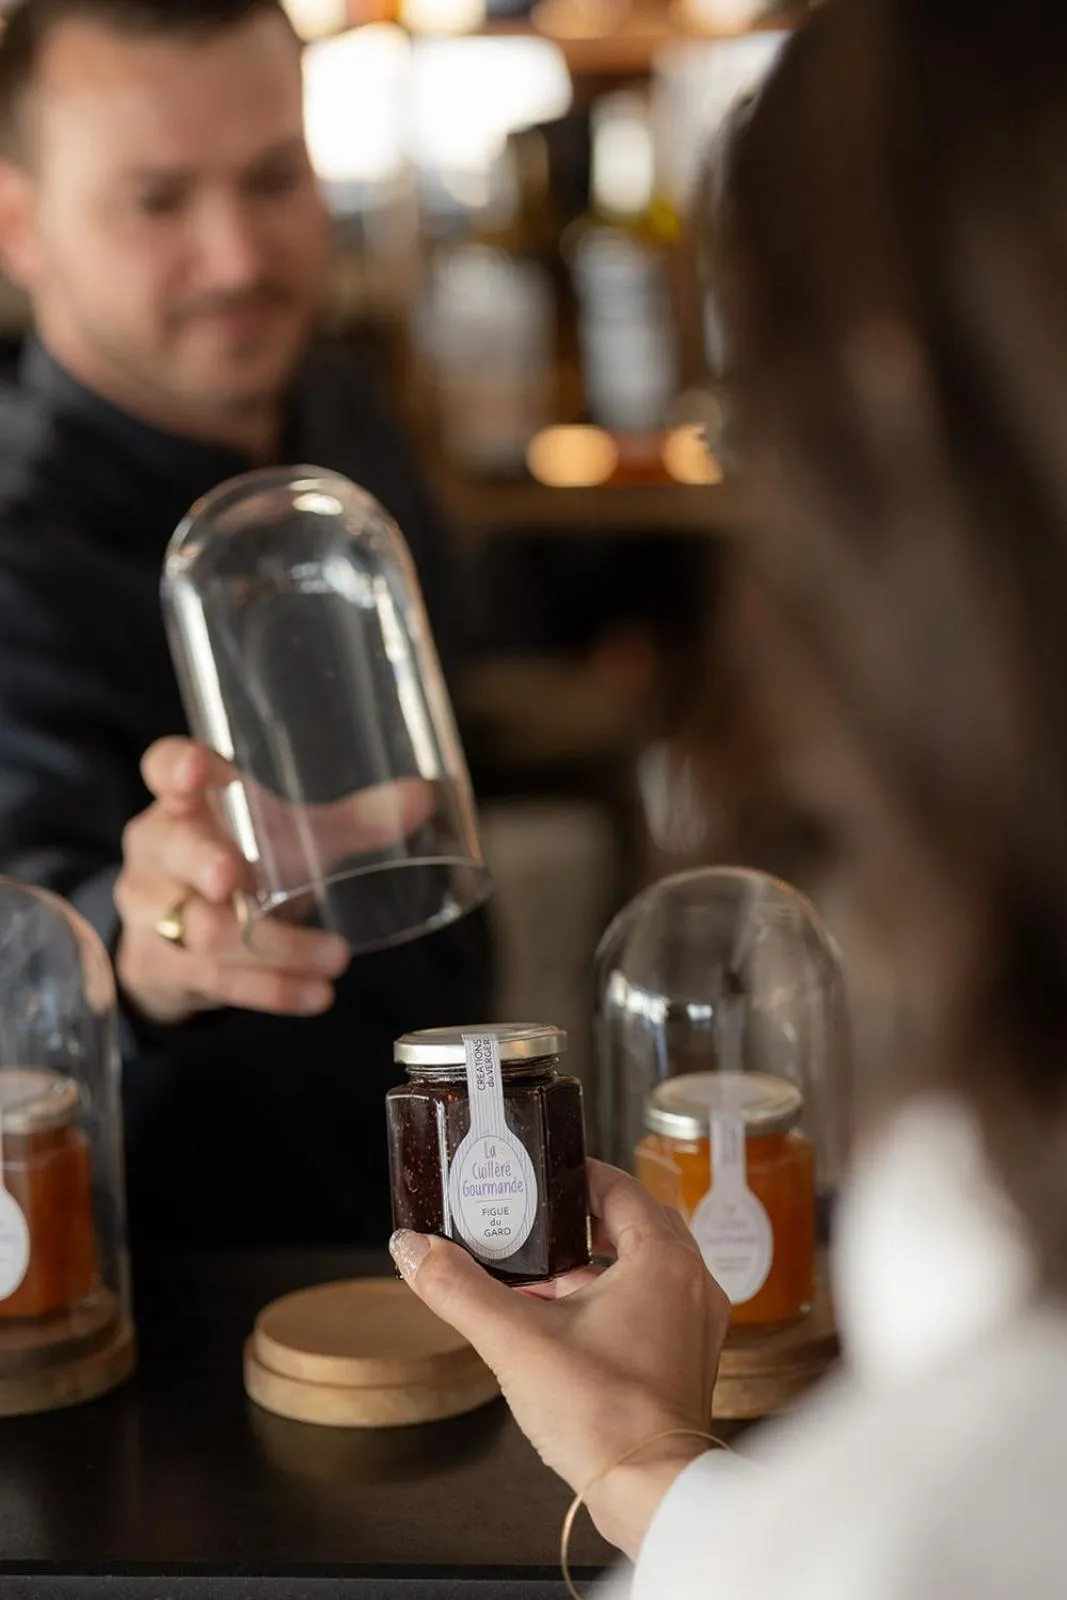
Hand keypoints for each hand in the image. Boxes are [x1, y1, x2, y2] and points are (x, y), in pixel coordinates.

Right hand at [115, 737, 431, 1025]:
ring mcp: (152, 911)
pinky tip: (316, 995)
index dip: (173, 767)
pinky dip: (271, 989)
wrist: (182, 940)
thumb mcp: (288, 839)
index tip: (190, 770)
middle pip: (169, 849)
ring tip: (335, 957)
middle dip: (200, 862)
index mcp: (186, 801)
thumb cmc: (242, 862)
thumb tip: (426, 795)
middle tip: (232, 877)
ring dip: (272, 945)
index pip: (164, 767)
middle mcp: (158, 850)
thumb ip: (353, 820)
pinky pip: (216, 980)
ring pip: (201, 928)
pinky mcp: (165, 967)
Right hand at [390, 1161, 729, 1559]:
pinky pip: (648, 1307)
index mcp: (663, 1259)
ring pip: (640, 1269)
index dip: (574, 1176)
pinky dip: (608, 1302)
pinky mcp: (685, 1361)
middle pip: (632, 1225)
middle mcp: (690, 1284)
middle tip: (531, 1219)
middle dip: (578, 1222)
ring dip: (590, 1266)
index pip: (619, 1187)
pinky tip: (561, 1322)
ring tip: (535, 1273)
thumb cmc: (605, 1416)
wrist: (652, 1494)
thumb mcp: (515, 1340)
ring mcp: (694, 1325)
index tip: (537, 1176)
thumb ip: (459, 1288)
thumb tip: (414, 1249)